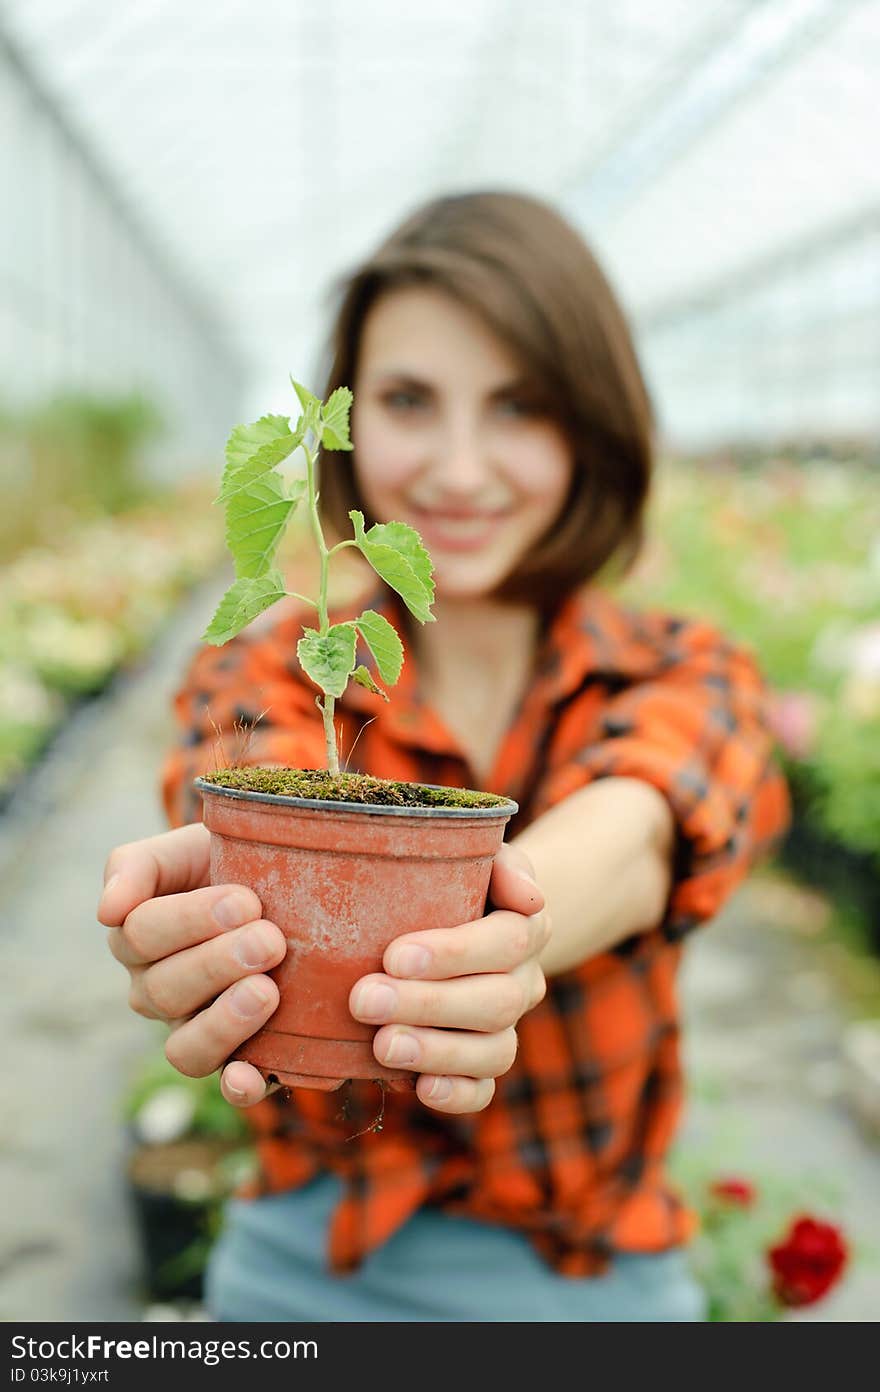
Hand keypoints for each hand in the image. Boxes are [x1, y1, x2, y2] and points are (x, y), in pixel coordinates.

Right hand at [97, 823, 286, 1106]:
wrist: (291, 884)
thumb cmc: (232, 861)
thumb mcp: (186, 847)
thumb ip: (136, 866)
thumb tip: (107, 911)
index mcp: (138, 936)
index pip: (143, 934)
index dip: (192, 920)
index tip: (247, 901)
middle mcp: (156, 990)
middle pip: (164, 989)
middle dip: (219, 963)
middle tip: (270, 939)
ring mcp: (193, 1028)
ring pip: (185, 1047)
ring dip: (225, 1021)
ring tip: (268, 991)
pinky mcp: (237, 1057)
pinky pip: (225, 1084)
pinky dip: (238, 1086)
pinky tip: (252, 1076)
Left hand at [349, 842, 549, 1114]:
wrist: (461, 917)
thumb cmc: (456, 879)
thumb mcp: (478, 854)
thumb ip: (501, 863)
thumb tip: (530, 896)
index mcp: (525, 927)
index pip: (507, 941)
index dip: (454, 953)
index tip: (393, 955)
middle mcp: (523, 982)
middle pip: (495, 1002)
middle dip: (427, 1004)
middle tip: (364, 999)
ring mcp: (505, 1028)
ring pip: (493, 1052)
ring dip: (436, 1051)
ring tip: (382, 1045)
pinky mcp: (482, 1066)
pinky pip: (484, 1091)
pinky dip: (456, 1093)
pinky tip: (419, 1087)